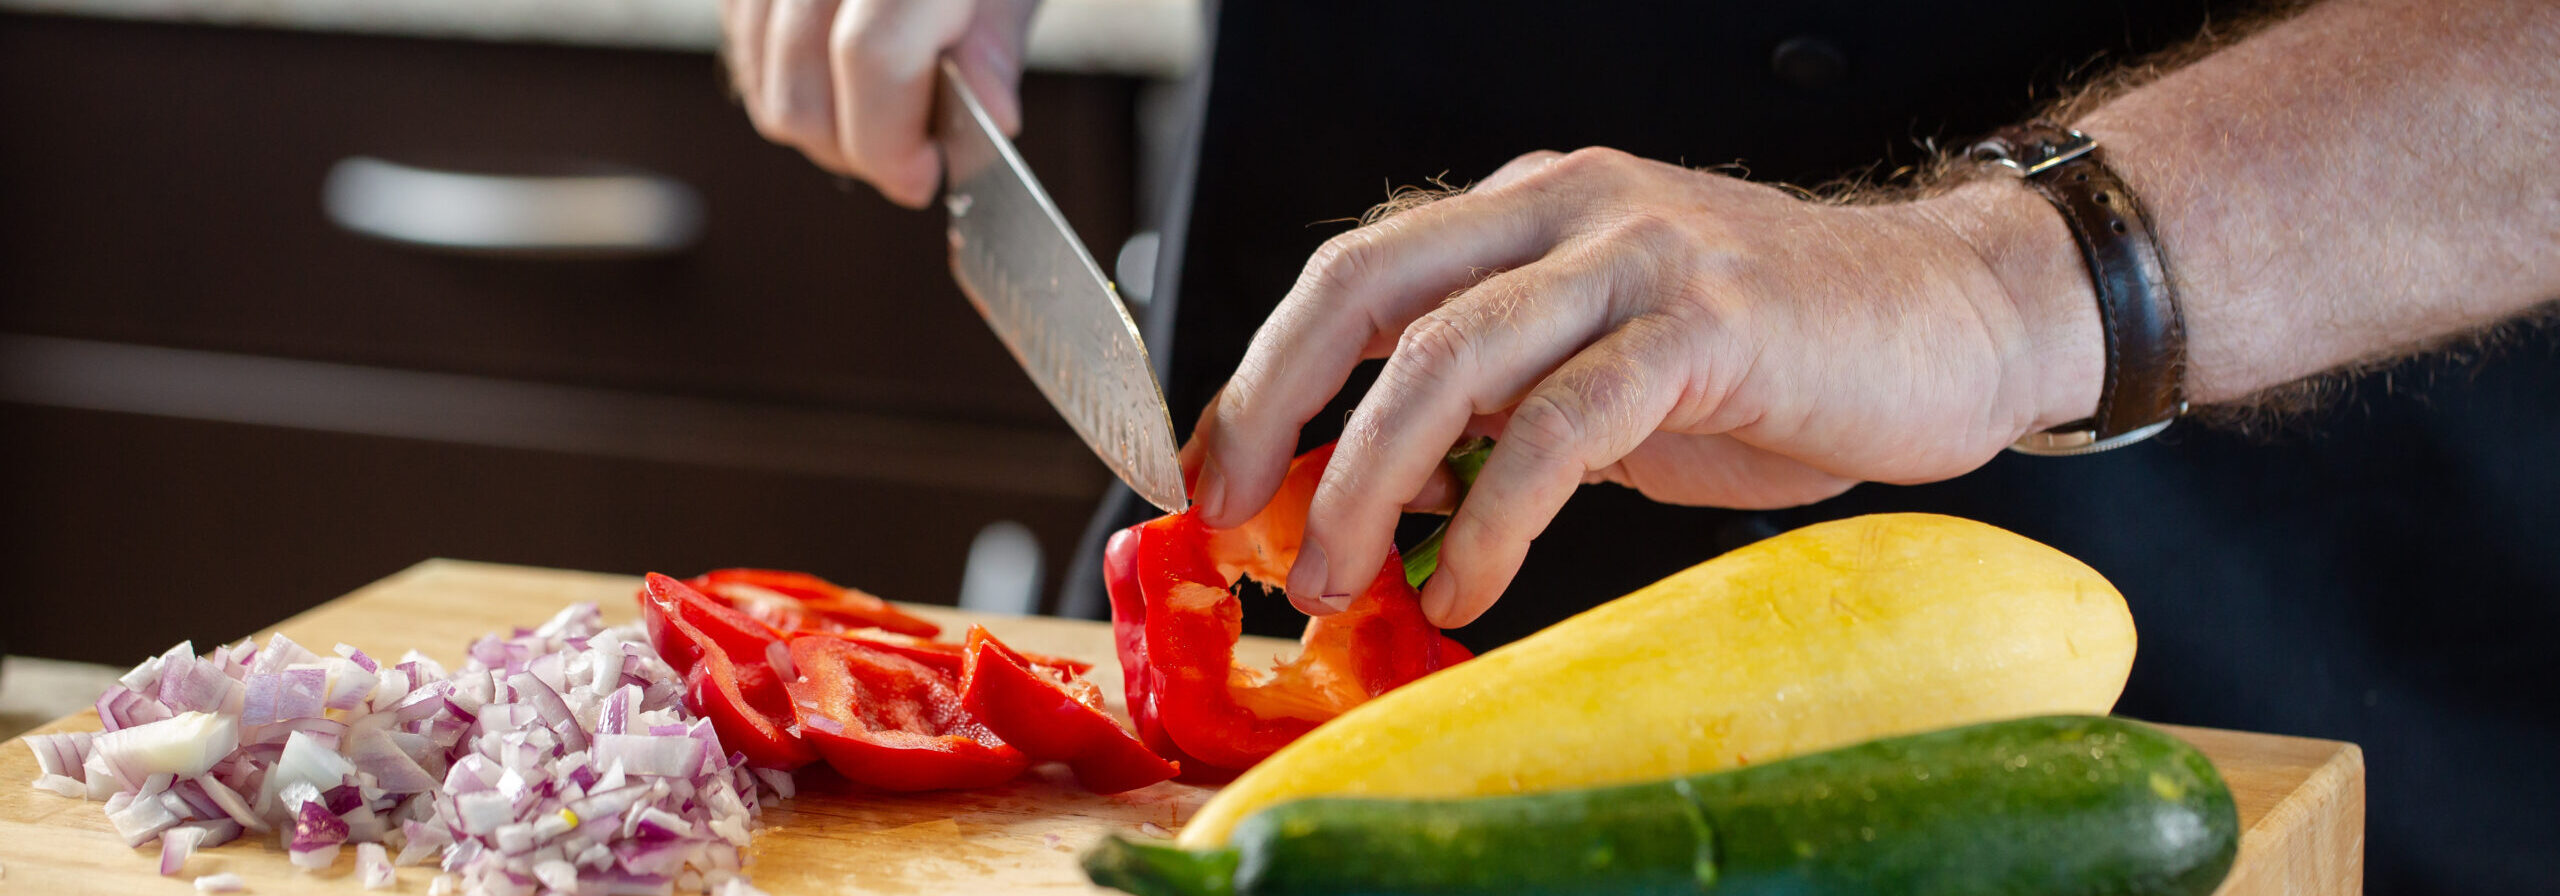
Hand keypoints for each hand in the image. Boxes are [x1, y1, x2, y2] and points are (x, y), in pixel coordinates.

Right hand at [722, 0, 1040, 206]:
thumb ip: (995, 39)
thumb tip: (992, 117)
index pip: (871, 57)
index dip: (895, 139)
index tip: (924, 175)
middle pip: (803, 92)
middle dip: (858, 150)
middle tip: (909, 155)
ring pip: (767, 83)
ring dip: (825, 129)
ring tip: (881, 120)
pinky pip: (746, 49)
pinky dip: (791, 85)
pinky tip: (841, 84)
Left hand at [1186, 148, 2105, 627]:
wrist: (1961, 316)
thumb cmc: (1787, 356)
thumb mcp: (1612, 378)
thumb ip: (1501, 411)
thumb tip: (1379, 487)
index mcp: (1532, 214)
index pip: (1356, 275)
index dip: (1266, 370)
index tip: (1210, 468)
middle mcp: (1569, 210)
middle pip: (1366, 292)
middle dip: (1274, 409)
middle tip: (1233, 517)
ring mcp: (1638, 256)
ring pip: (1446, 356)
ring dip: (1363, 481)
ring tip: (1328, 577)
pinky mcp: (1708, 324)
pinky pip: (1562, 423)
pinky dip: (1493, 513)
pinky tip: (1463, 581)